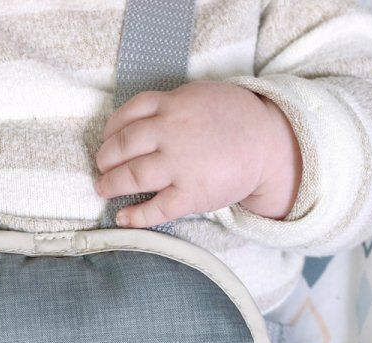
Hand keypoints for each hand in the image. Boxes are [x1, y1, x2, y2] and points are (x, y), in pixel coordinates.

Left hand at [94, 81, 302, 227]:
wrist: (270, 144)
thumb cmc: (235, 119)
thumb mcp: (200, 96)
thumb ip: (170, 106)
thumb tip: (138, 121)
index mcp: (174, 105)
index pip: (128, 114)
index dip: (111, 129)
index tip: (107, 139)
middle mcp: (172, 133)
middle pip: (123, 146)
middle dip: (105, 159)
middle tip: (101, 167)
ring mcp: (181, 165)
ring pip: (132, 176)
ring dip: (111, 184)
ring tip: (103, 189)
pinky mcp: (192, 194)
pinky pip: (156, 209)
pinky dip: (135, 216)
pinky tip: (123, 218)